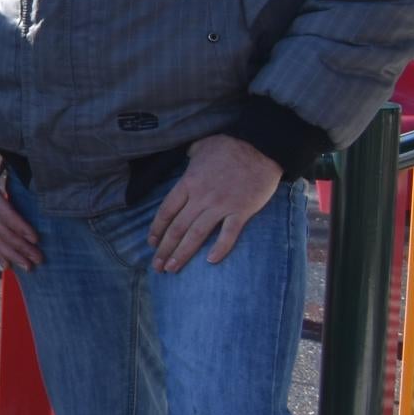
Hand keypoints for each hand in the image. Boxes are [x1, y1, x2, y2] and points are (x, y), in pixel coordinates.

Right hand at [0, 142, 42, 271]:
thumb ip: (15, 162)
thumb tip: (38, 172)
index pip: (5, 213)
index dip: (20, 227)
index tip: (36, 238)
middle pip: (1, 232)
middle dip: (20, 247)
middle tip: (38, 259)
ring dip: (12, 255)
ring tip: (28, 267)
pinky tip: (7, 266)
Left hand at [149, 133, 283, 272]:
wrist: (262, 146)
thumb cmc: (229, 145)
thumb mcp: (199, 147)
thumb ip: (189, 158)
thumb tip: (185, 159)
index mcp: (188, 183)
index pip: (166, 212)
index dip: (156, 230)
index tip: (151, 244)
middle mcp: (200, 197)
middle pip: (177, 228)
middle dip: (164, 249)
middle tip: (157, 267)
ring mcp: (221, 205)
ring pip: (196, 234)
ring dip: (182, 254)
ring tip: (172, 269)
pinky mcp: (242, 210)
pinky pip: (229, 233)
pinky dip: (220, 248)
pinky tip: (210, 262)